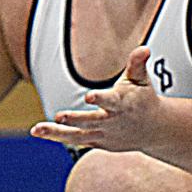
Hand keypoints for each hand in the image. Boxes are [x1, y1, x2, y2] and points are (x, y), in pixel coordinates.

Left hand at [31, 46, 161, 151]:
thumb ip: (138, 64)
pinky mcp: (97, 142)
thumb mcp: (142, 80)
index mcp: (123, 104)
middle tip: (59, 116)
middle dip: (75, 119)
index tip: (89, 96)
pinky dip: (57, 136)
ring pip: (78, 135)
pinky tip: (38, 131)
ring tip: (36, 129)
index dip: (100, 99)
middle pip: (91, 121)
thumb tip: (144, 48)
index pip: (111, 101)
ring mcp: (103, 134)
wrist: (154, 131)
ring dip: (56, 133)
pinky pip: (74, 140)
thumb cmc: (144, 99)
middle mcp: (111, 121)